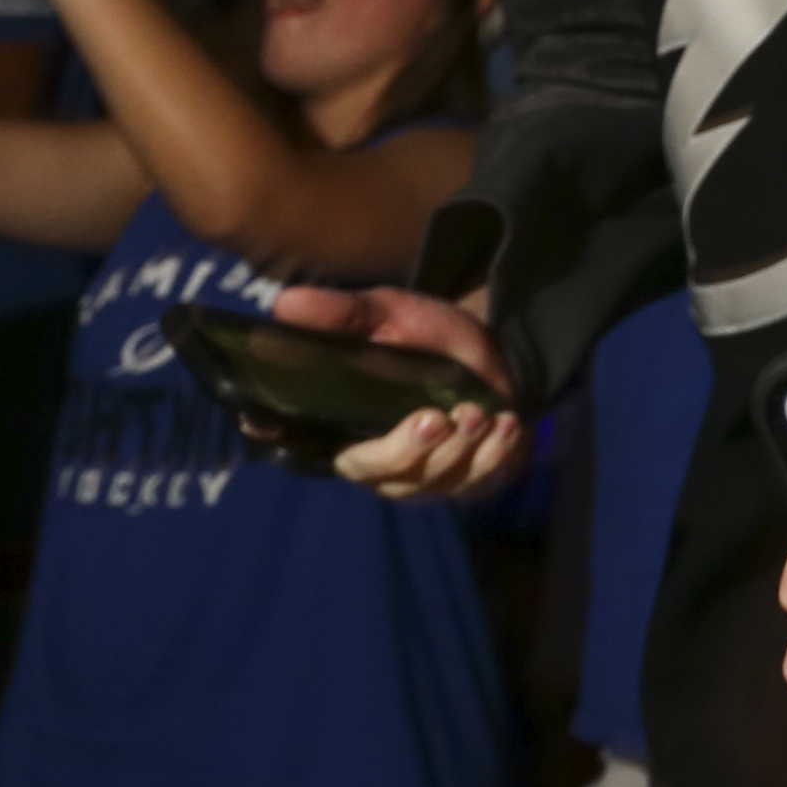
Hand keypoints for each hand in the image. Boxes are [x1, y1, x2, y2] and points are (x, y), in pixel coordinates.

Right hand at [266, 284, 528, 497]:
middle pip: (375, 473)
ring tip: (480, 413)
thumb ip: (344, 314)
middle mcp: (372, 460)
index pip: (291, 438)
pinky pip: (475, 483)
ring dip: (459, 450)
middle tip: (436, 418)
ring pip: (430, 482)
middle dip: (407, 450)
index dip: (280, 436)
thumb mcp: (388, 314)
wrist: (491, 349)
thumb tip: (285, 303)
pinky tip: (506, 424)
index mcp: (337, 422)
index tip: (281, 426)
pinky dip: (495, 456)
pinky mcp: (463, 483)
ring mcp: (420, 478)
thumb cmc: (426, 336)